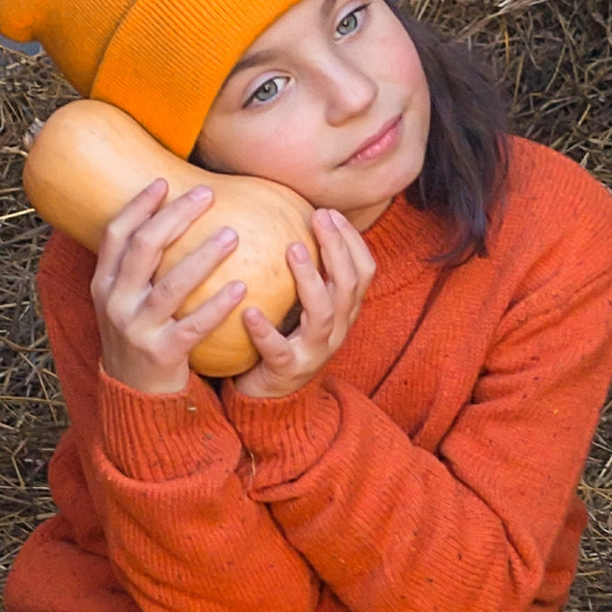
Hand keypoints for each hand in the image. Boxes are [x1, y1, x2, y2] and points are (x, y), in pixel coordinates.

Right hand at [92, 177, 245, 397]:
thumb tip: (167, 217)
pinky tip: (242, 288)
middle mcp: (115, 303)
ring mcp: (136, 329)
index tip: (165, 182)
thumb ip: (139, 266)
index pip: (117, 235)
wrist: (135, 395)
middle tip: (208, 195)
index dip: (139, 205)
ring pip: (172, 285)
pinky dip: (218, 306)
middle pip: (144, 248)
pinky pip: (194, 326)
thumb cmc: (140, 335)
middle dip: (176, 216)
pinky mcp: (161, 354)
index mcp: (104, 285)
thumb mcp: (126, 300)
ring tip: (233, 235)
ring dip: (204, 256)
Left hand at [230, 207, 374, 399]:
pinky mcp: (288, 371)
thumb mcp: (297, 303)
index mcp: (343, 311)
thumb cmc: (281, 338)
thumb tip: (283, 216)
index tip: (329, 213)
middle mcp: (336, 329)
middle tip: (318, 218)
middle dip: (337, 248)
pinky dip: (265, 330)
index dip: (352, 241)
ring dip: (310, 278)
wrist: (270, 398)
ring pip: (323, 313)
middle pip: (349, 284)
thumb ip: (299, 270)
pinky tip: (248, 311)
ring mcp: (315, 352)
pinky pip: (279, 350)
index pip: (363, 271)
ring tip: (291, 249)